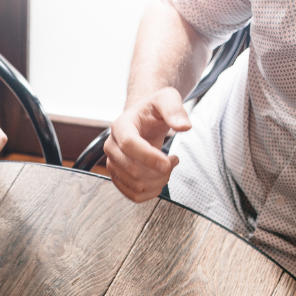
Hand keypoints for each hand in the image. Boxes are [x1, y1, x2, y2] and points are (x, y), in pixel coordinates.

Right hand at [104, 88, 190, 202]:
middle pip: (133, 170)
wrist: (143, 121)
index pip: (129, 144)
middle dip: (160, 172)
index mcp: (120, 126)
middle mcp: (112, 146)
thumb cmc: (153, 111)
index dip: (149, 157)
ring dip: (159, 182)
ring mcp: (113, 164)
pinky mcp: (119, 179)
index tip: (168, 163)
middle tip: (173, 160)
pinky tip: (160, 177)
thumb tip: (184, 126)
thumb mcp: (166, 99)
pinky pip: (135, 196)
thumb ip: (175, 109)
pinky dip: (153, 191)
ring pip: (136, 186)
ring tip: (168, 167)